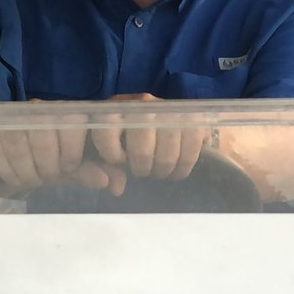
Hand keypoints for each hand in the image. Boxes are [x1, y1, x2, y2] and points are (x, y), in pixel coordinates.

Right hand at [0, 122, 126, 195]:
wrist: (1, 147)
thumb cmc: (42, 156)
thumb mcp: (68, 165)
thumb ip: (90, 172)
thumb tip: (115, 186)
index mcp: (63, 112)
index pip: (72, 120)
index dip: (71, 148)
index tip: (69, 168)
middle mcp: (37, 109)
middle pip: (43, 131)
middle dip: (47, 163)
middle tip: (48, 177)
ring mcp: (9, 118)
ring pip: (18, 142)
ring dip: (27, 169)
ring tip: (32, 179)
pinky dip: (9, 171)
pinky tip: (15, 178)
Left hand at [89, 93, 210, 180]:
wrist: (157, 115)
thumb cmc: (122, 135)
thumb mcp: (103, 147)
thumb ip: (99, 170)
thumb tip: (116, 188)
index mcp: (114, 108)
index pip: (106, 130)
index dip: (111, 154)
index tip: (117, 162)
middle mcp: (142, 104)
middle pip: (142, 146)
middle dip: (142, 166)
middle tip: (142, 172)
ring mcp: (171, 109)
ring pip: (168, 151)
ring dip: (163, 169)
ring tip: (159, 173)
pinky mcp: (194, 117)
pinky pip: (192, 149)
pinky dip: (184, 166)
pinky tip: (176, 172)